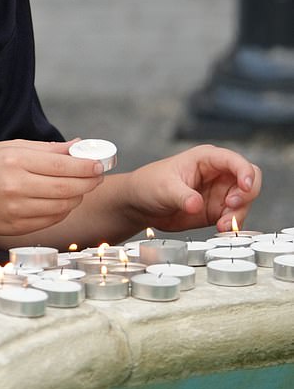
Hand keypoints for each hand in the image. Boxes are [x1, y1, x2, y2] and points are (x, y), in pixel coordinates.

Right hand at [0, 139, 104, 235]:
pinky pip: (51, 220)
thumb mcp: (11, 147)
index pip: (61, 165)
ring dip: (78, 197)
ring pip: (62, 207)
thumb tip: (79, 145)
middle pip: (66, 188)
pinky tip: (64, 201)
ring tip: (81, 187)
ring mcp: (16, 210)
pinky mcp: (16, 228)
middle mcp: (16, 187)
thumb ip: (47, 148)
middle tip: (98, 175)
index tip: (100, 164)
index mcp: (15, 162)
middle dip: (88, 182)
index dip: (86, 166)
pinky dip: (63, 210)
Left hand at [125, 144, 260, 232]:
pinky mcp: (217, 211)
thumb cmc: (149, 184)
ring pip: (245, 202)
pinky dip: (232, 225)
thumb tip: (197, 204)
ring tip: (221, 225)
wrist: (140, 205)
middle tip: (231, 206)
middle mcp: (217, 174)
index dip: (245, 172)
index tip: (245, 186)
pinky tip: (220, 229)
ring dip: (238, 214)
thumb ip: (182, 196)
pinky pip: (234, 218)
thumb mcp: (164, 188)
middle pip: (249, 180)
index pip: (234, 160)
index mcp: (206, 159)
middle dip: (246, 194)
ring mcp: (219, 193)